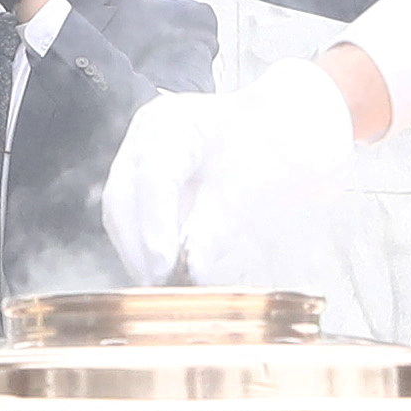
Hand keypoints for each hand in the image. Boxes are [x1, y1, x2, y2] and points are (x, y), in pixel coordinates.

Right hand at [103, 63, 368, 289]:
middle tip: (160, 286)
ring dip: (136, 252)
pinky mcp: (143, 182)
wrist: (290, 133)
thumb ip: (219, 225)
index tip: (165, 267)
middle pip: (122, 194)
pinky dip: (144, 247)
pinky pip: (131, 219)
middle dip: (137, 246)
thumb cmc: (278, 147)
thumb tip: (190, 268)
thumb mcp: (258, 184)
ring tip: (162, 287)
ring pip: (120, 211)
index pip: (153, 176)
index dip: (154, 225)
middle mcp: (147, 136)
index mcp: (175, 123)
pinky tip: (162, 273)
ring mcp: (139, 156)